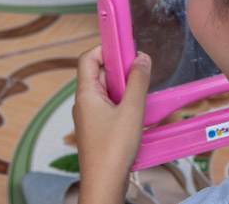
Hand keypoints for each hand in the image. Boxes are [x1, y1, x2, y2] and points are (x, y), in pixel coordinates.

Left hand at [73, 45, 150, 203]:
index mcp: (86, 94)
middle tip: (142, 68)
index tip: (126, 44)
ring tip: (143, 91)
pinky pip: (111, 105)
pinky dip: (126, 101)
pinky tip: (140, 110)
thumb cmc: (113, 149)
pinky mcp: (99, 128)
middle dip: (122, 67)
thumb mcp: (132, 110)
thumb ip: (138, 81)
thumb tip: (142, 57)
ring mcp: (91, 116)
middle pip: (101, 72)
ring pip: (108, 90)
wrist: (105, 183)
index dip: (106, 47)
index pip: (88, 58)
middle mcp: (85, 102)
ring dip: (126, 86)